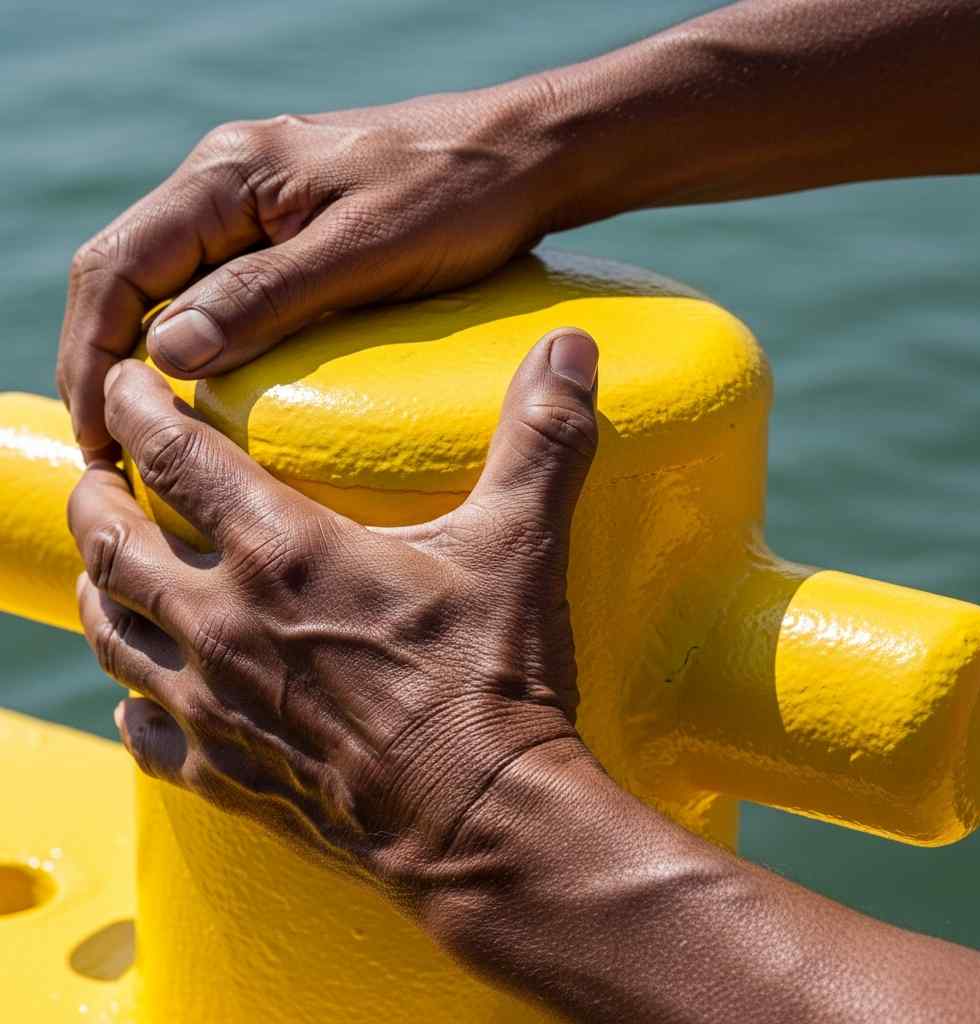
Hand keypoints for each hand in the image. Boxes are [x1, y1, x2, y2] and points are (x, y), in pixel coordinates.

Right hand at [57, 83, 562, 461]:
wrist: (526, 156)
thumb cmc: (458, 196)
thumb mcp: (364, 250)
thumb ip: (266, 294)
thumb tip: (167, 354)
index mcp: (229, 174)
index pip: (118, 266)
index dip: (92, 352)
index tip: (100, 432)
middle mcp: (227, 181)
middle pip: (129, 275)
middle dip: (106, 362)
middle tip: (115, 453)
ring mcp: (258, 204)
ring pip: (169, 283)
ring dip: (145, 355)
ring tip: (147, 436)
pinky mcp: (292, 229)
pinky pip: (219, 285)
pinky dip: (198, 339)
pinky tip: (207, 388)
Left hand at [67, 328, 598, 891]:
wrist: (482, 825)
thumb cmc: (494, 679)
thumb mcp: (523, 544)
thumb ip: (542, 437)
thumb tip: (573, 344)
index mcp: (284, 554)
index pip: (174, 457)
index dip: (135, 407)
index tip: (124, 378)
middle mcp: (225, 625)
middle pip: (111, 545)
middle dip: (92, 495)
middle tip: (97, 468)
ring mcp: (215, 707)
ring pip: (110, 634)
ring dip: (94, 588)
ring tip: (100, 564)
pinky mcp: (226, 774)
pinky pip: (145, 733)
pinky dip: (131, 701)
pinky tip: (138, 695)